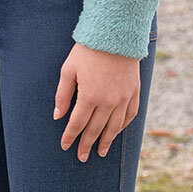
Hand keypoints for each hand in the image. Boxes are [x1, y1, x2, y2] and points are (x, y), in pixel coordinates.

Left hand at [53, 44, 141, 160]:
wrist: (115, 34)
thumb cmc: (87, 50)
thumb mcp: (68, 70)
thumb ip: (63, 95)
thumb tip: (58, 116)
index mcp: (89, 96)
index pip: (77, 124)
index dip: (70, 137)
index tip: (65, 146)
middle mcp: (108, 102)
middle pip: (95, 129)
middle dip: (87, 144)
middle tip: (82, 157)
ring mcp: (124, 98)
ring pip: (114, 127)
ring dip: (106, 141)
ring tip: (100, 152)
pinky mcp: (134, 92)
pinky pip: (130, 115)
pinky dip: (122, 126)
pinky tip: (116, 132)